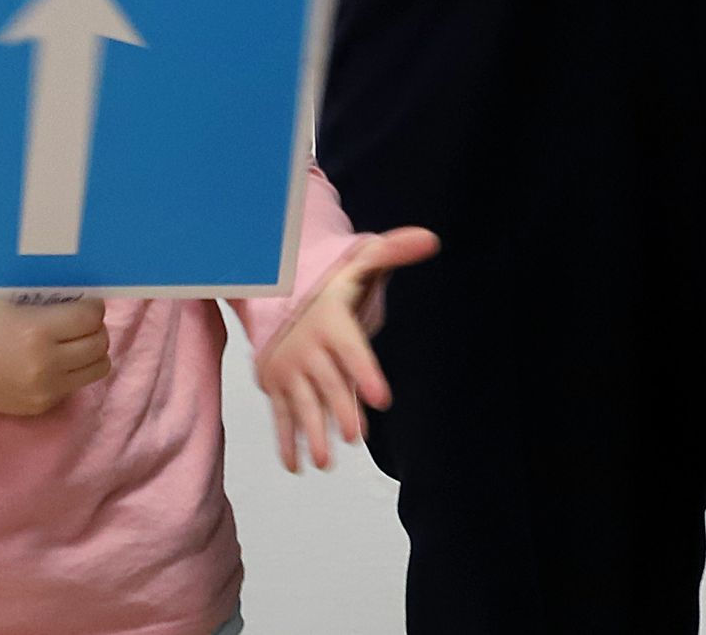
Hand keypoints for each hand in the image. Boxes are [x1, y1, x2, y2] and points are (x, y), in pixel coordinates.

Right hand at [0, 294, 111, 416]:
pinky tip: (54, 360)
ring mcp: (43, 390)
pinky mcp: (39, 407)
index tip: (82, 302)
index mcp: (36, 331)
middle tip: (78, 320)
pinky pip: (76, 385)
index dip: (91, 306)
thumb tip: (75, 278)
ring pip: (98, 367)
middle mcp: (45, 364)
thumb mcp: (0, 295)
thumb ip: (39, 288)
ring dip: (91, 351)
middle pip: (100, 343)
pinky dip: (74, 371)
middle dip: (94, 327)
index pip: (91, 317)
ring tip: (72, 341)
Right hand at [256, 226, 439, 470]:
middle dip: (340, 410)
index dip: (365, 373)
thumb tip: (432, 239)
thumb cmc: (330, 289)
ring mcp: (288, 370)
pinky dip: (285, 441)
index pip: (351, 349)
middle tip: (356, 437)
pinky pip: (278, 415)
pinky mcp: (274, 386)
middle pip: (327, 383)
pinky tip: (296, 466)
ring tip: (325, 463)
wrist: (274, 296)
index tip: (380, 397)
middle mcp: (307, 348)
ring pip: (300, 405)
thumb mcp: (358, 267)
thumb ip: (393, 252)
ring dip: (311, 434)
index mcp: (331, 323)